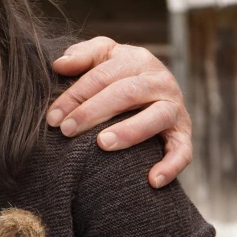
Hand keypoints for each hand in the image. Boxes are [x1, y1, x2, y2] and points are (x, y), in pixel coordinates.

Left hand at [46, 37, 191, 188]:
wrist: (154, 88)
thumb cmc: (117, 73)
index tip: (53, 117)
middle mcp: (160, 80)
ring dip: (130, 131)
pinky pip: (182, 150)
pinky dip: (171, 165)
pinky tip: (152, 181)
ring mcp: (174, 107)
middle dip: (93, 112)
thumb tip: (60, 65)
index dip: (75, 96)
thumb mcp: (102, 55)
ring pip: (156, 117)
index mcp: (137, 59)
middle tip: (67, 130)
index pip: (102, 76)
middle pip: (126, 93)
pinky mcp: (183, 133)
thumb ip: (82, 55)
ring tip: (103, 144)